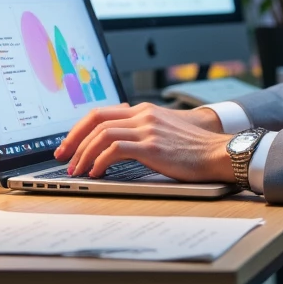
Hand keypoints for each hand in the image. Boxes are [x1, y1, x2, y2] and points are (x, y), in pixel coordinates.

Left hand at [54, 102, 235, 182]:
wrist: (219, 152)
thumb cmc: (195, 149)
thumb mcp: (165, 132)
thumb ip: (143, 131)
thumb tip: (118, 144)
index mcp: (144, 111)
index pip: (101, 113)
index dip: (79, 129)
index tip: (68, 145)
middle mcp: (143, 115)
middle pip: (95, 121)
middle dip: (73, 141)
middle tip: (63, 158)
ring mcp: (147, 129)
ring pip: (101, 135)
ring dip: (84, 154)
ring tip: (78, 170)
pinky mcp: (152, 147)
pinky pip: (115, 150)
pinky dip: (100, 161)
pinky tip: (96, 172)